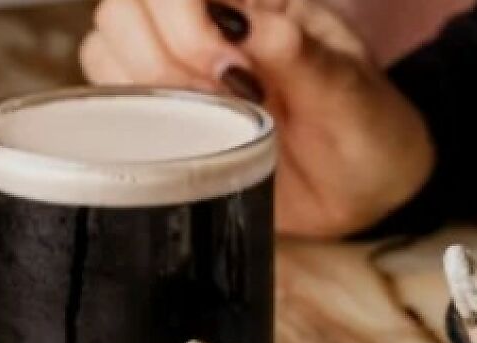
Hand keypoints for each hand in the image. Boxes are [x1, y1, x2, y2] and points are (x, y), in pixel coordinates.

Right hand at [80, 0, 433, 238]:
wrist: (368, 189)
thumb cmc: (369, 129)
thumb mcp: (353, 93)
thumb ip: (303, 56)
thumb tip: (240, 20)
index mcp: (258, 0)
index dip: (184, 13)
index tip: (231, 65)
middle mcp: (209, 20)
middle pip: (128, 4)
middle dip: (168, 52)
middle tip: (231, 96)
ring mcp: (178, 62)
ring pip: (108, 40)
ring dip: (150, 84)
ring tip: (215, 117)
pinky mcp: (161, 109)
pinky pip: (108, 91)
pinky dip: (132, 111)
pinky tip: (187, 132)